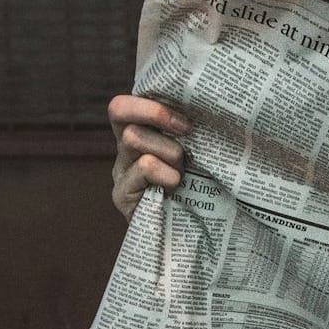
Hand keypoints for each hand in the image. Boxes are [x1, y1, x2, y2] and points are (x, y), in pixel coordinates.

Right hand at [108, 94, 190, 217]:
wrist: (191, 228)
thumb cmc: (197, 181)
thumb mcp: (192, 148)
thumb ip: (187, 127)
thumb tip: (209, 100)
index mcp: (137, 131)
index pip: (122, 104)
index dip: (148, 103)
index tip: (184, 117)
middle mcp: (123, 148)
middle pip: (119, 110)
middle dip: (158, 115)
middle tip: (187, 132)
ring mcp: (119, 170)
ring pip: (134, 137)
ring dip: (168, 150)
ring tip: (182, 169)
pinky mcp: (121, 193)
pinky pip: (144, 166)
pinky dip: (167, 174)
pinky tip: (175, 188)